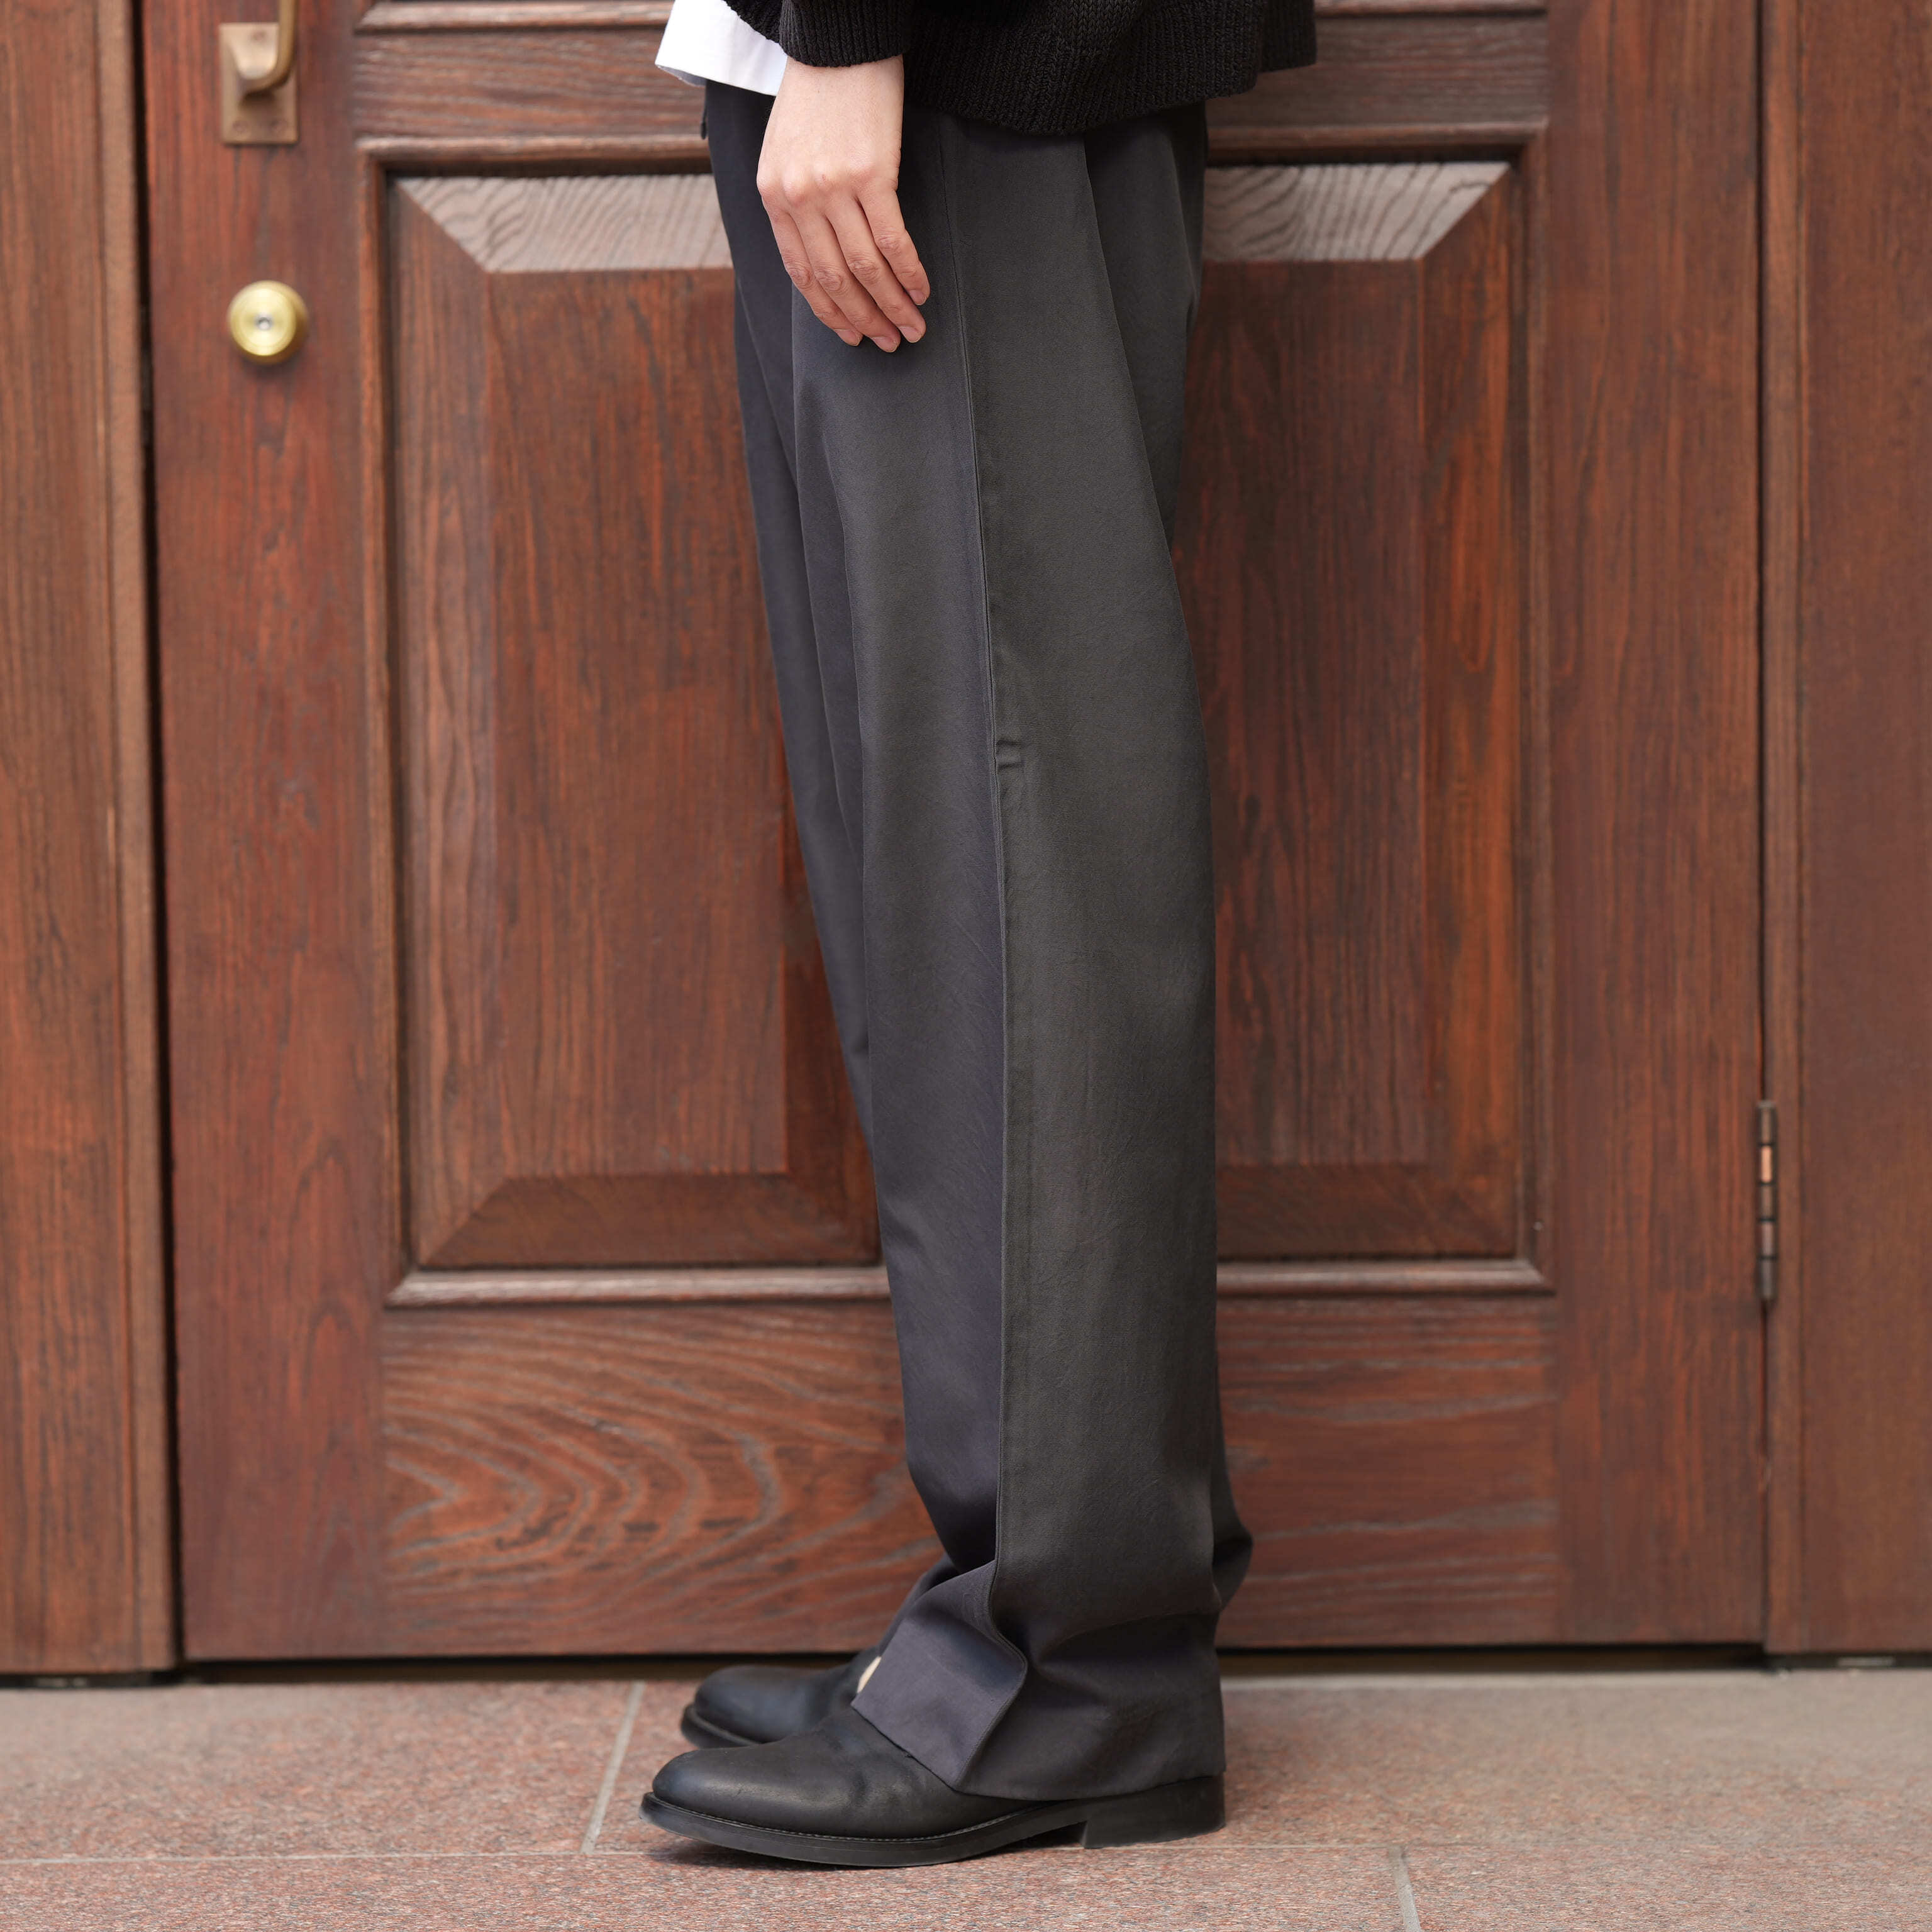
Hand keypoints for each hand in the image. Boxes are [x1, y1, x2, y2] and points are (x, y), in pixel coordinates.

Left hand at [757, 56, 929, 350]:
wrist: (839, 42)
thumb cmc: (818, 96)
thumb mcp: (786, 153)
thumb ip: (796, 202)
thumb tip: (822, 254)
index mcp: (774, 196)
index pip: (801, 274)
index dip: (830, 313)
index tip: (853, 336)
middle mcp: (798, 198)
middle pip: (835, 279)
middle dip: (865, 319)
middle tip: (890, 342)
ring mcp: (833, 188)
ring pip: (865, 268)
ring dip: (892, 305)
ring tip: (912, 326)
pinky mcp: (870, 174)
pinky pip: (892, 240)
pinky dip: (909, 271)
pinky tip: (921, 289)